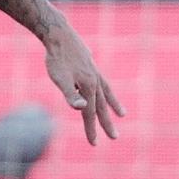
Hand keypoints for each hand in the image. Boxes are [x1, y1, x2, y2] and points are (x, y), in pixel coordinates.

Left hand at [42, 23, 125, 144]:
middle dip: (106, 123)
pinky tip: (105, 90)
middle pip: (102, 106)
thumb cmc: (57, 59)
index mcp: (88, 87)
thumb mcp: (60, 79)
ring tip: (122, 114)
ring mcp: (94, 73)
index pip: (89, 113)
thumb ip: (71, 94)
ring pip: (106, 94)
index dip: (91, 129)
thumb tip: (82, 108)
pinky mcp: (91, 66)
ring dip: (113, 106)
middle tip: (115, 137)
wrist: (59, 34)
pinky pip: (103, 82)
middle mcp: (95, 81)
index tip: (94, 144)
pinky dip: (107, 90)